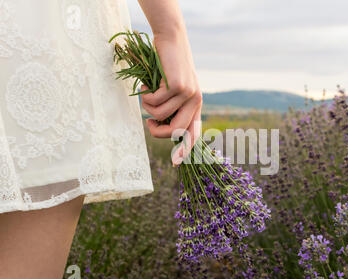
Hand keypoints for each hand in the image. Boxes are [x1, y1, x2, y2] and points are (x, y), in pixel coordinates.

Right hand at [141, 34, 201, 165]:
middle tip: (148, 123)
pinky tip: (147, 83)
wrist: (171, 40)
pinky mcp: (179, 86)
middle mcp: (195, 102)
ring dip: (148, 107)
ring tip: (147, 92)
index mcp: (195, 106)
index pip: (193, 133)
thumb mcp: (172, 90)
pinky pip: (154, 102)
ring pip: (160, 115)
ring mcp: (188, 94)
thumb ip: (171, 107)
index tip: (176, 163)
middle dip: (157, 131)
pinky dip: (145, 95)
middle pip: (175, 132)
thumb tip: (161, 127)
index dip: (185, 149)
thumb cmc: (168, 66)